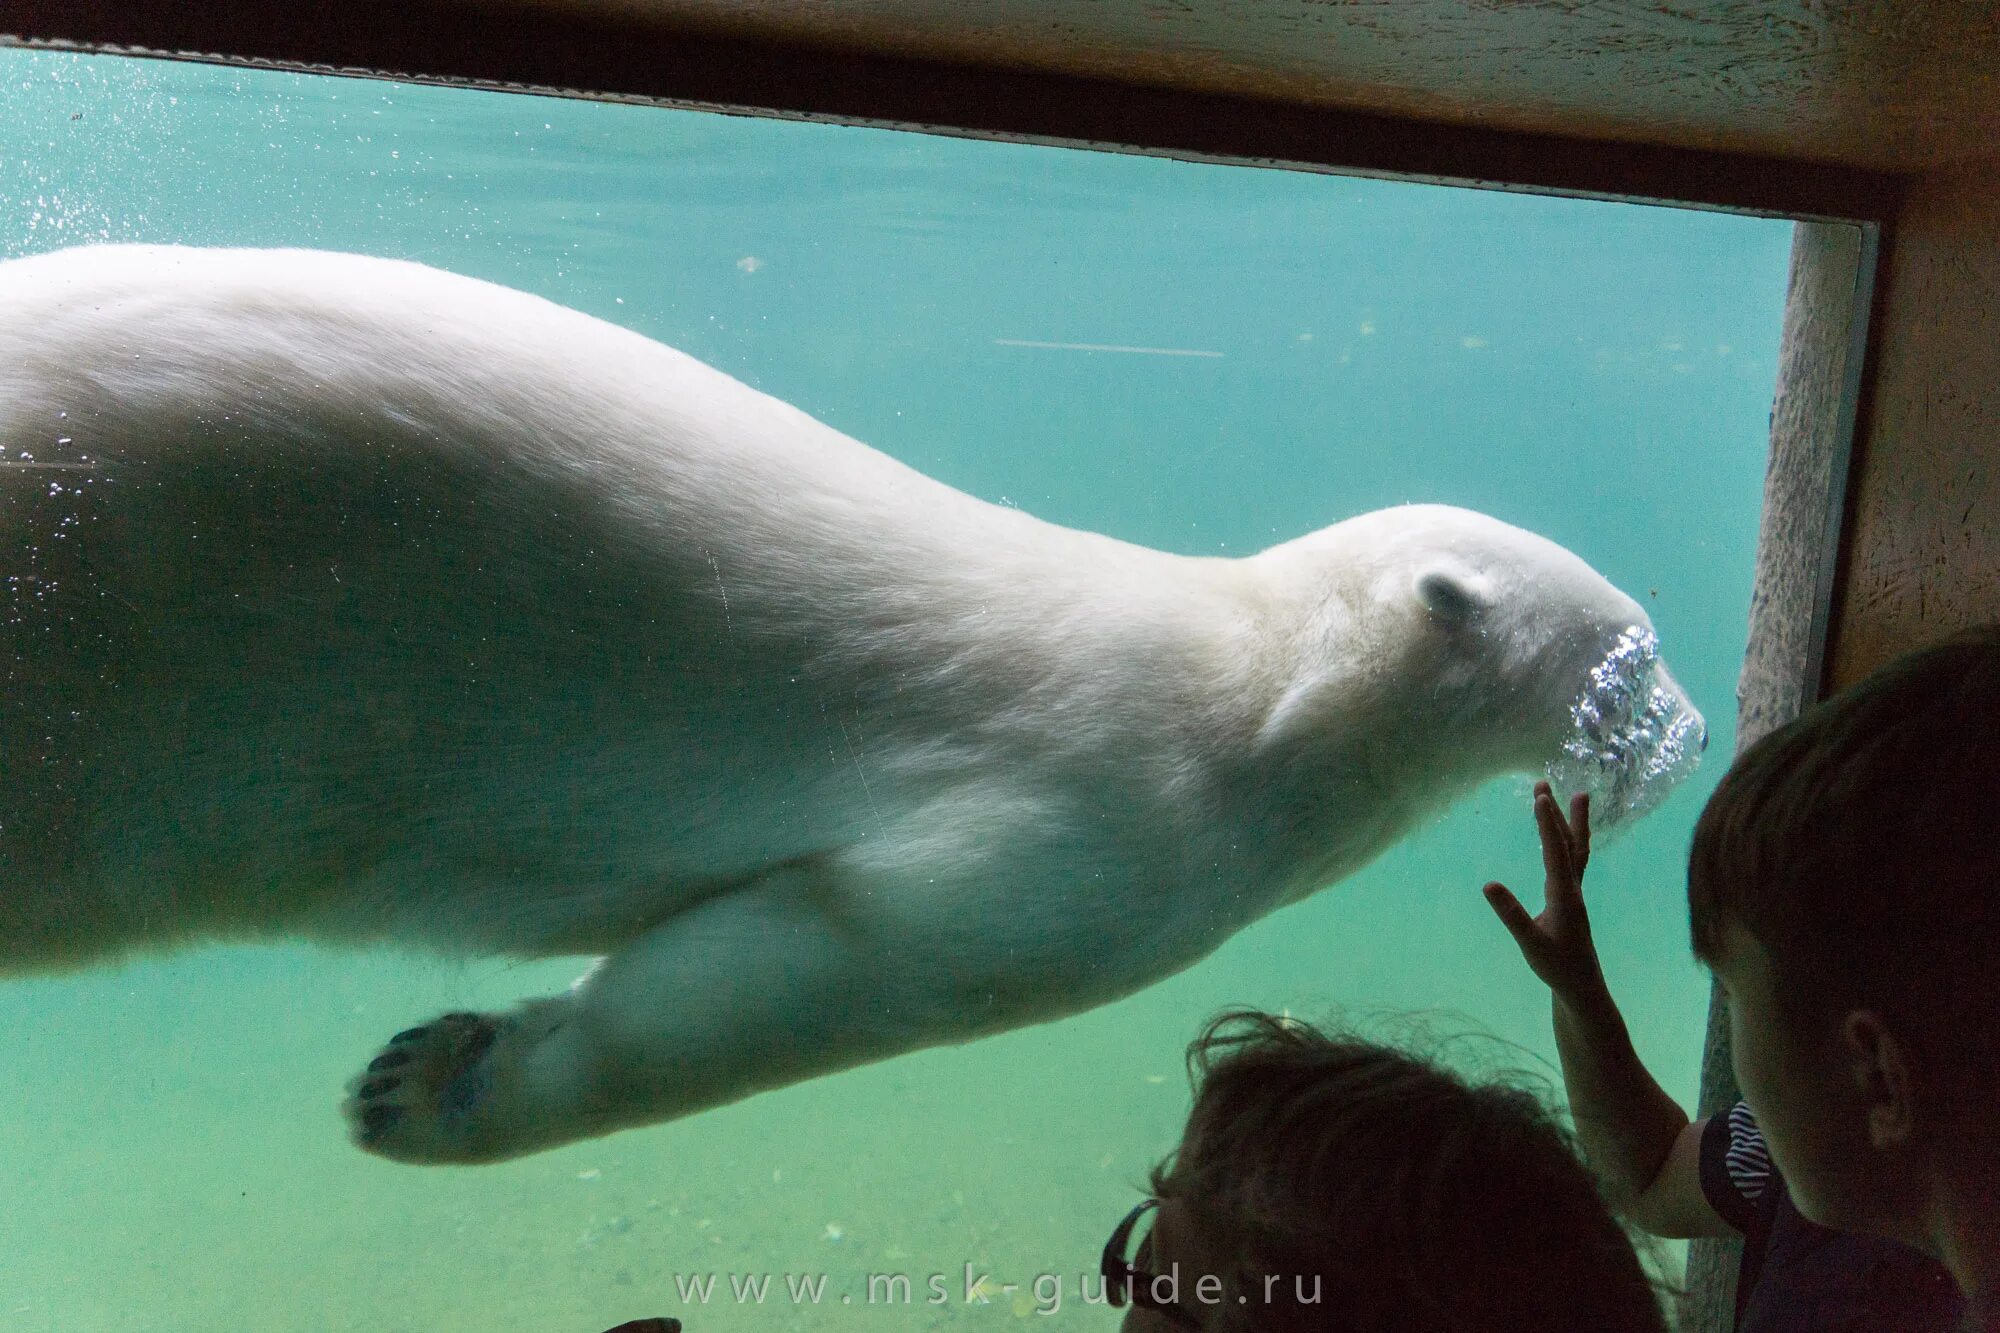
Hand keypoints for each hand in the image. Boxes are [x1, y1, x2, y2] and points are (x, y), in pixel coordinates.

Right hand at [1483, 781, 1606, 1000]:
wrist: (1581, 986)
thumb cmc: (1556, 965)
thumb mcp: (1530, 942)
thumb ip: (1511, 914)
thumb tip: (1488, 885)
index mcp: (1564, 895)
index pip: (1556, 852)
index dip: (1547, 824)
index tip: (1540, 797)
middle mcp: (1573, 888)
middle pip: (1569, 842)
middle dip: (1557, 813)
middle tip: (1543, 784)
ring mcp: (1574, 892)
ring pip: (1575, 849)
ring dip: (1571, 822)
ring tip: (1576, 796)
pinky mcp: (1570, 899)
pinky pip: (1571, 862)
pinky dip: (1567, 843)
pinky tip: (1561, 840)